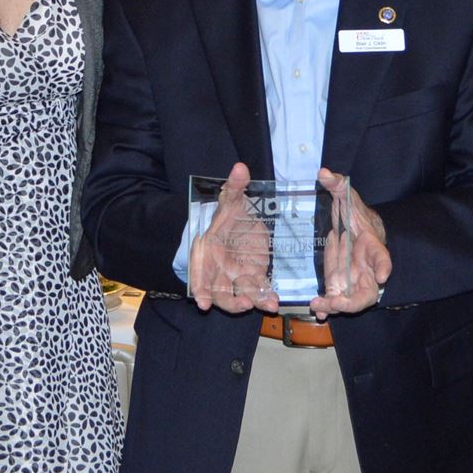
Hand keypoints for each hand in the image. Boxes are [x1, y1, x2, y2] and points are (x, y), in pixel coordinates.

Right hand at [190, 163, 276, 314]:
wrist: (242, 221)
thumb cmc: (229, 213)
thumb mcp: (231, 199)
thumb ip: (234, 187)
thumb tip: (240, 168)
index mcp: (206, 251)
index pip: (199, 273)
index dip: (200, 288)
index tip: (203, 303)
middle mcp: (218, 268)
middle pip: (219, 292)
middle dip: (229, 302)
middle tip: (243, 304)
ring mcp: (236, 275)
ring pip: (240, 295)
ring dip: (251, 302)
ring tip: (267, 304)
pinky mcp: (254, 277)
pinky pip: (258, 290)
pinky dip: (264, 296)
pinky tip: (274, 301)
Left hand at [308, 170, 389, 316]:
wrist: (354, 228)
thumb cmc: (355, 214)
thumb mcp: (347, 196)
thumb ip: (337, 184)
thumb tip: (323, 173)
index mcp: (373, 246)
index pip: (383, 257)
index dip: (384, 266)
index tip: (383, 275)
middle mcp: (367, 268)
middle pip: (370, 291)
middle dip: (355, 300)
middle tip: (338, 301)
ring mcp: (353, 279)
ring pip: (352, 300)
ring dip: (338, 307)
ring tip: (320, 306)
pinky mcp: (340, 284)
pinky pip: (337, 300)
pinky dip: (328, 307)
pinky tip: (317, 310)